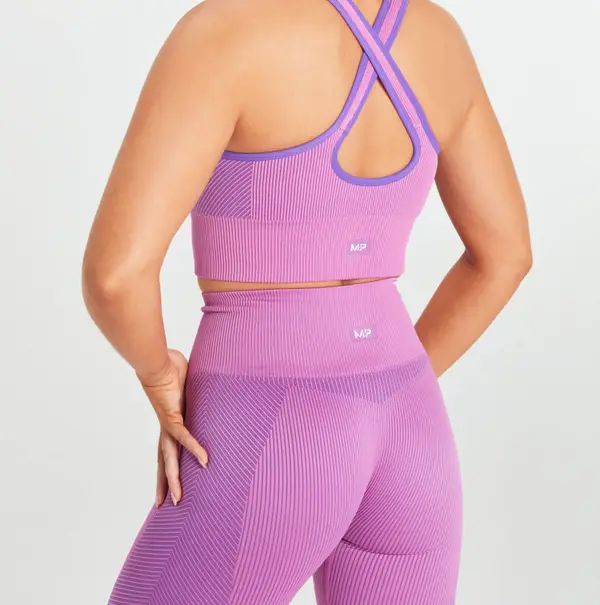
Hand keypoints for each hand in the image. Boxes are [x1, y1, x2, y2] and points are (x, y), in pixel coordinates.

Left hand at [137, 349, 208, 507]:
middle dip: (164, 484)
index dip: (165, 470)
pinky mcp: (173, 418)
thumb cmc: (169, 369)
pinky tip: (204, 462)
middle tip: (164, 506)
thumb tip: (207, 386)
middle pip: (164, 462)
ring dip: (173, 479)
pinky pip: (185, 437)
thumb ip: (196, 392)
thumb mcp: (187, 386)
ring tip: (178, 499)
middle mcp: (166, 428)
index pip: (166, 451)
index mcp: (169, 423)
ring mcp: (168, 425)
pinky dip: (195, 449)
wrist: (156, 362)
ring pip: (170, 458)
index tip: (164, 487)